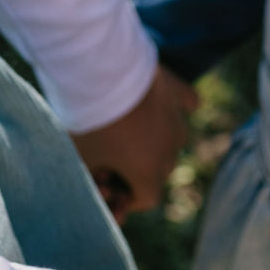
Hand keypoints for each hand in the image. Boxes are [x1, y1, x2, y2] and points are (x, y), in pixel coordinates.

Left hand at [72, 63, 196, 221]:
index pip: (146, 198)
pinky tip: (160, 108)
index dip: (124, 197)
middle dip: (136, 170)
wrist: (102, 71)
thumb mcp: (82, 159)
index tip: (104, 184)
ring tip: (126, 132)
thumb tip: (102, 182)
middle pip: (159, 171)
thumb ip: (95, 178)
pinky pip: (186, 105)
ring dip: (153, 142)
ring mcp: (178, 119)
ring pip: (172, 140)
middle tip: (107, 160)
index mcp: (150, 173)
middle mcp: (171, 150)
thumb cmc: (90, 121)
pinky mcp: (178, 90)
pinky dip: (175, 109)